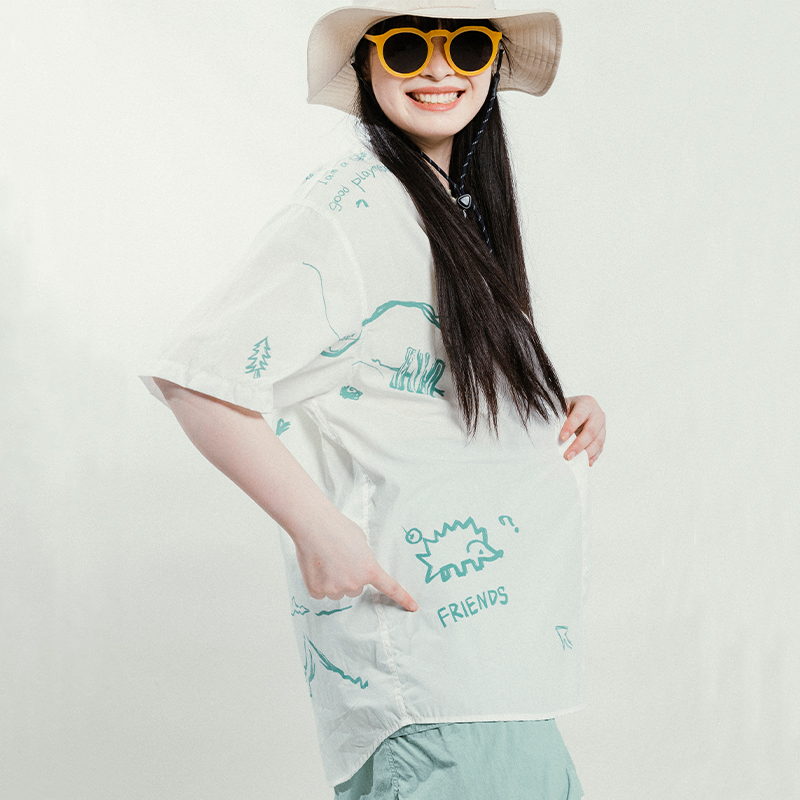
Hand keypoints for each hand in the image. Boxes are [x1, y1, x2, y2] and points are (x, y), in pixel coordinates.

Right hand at [294, 512, 417, 611]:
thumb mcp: (361, 541)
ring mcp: (335, 589)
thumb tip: (358, 566)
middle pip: (355, 588)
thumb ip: (364, 558)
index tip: (413, 607)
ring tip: (325, 560)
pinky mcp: (317, 591)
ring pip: (337, 591)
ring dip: (333, 580)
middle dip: (349, 577)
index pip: (390, 587)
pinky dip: (318, 583)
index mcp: (369, 569)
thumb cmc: (337, 527)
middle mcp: (354, 583)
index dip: (403, 598)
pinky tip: (316, 566)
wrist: (313, 525)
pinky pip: (321, 592)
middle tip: (338, 558)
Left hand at [560, 395, 605, 466]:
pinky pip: (600, 448)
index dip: (570, 427)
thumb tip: (551, 433)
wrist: (575, 408)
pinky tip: (585, 462)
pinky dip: (592, 456)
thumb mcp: (561, 408)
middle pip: (591, 431)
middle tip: (567, 455)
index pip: (579, 416)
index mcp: (586, 403)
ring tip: (574, 460)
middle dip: (578, 445)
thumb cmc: (565, 408)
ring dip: (586, 453)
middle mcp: (598, 414)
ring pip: (598, 441)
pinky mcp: (602, 436)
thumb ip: (558, 417)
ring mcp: (602, 426)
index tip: (562, 438)